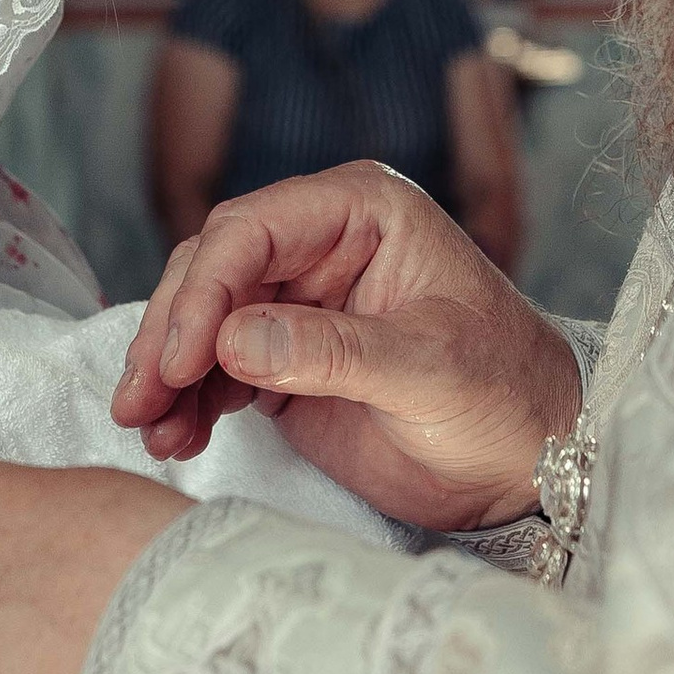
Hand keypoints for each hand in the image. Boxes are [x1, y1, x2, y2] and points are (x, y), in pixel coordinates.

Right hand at [112, 160, 580, 532]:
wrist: (530, 460)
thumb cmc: (506, 393)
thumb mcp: (430, 368)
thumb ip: (334, 350)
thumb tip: (234, 339)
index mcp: (363, 212)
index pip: (253, 230)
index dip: (206, 291)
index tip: (180, 357)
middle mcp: (322, 246)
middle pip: (212, 271)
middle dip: (169, 334)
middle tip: (142, 400)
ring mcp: (299, 304)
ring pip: (201, 321)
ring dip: (166, 374)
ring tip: (153, 431)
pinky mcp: (285, 362)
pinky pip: (214, 369)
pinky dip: (187, 402)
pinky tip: (176, 438)